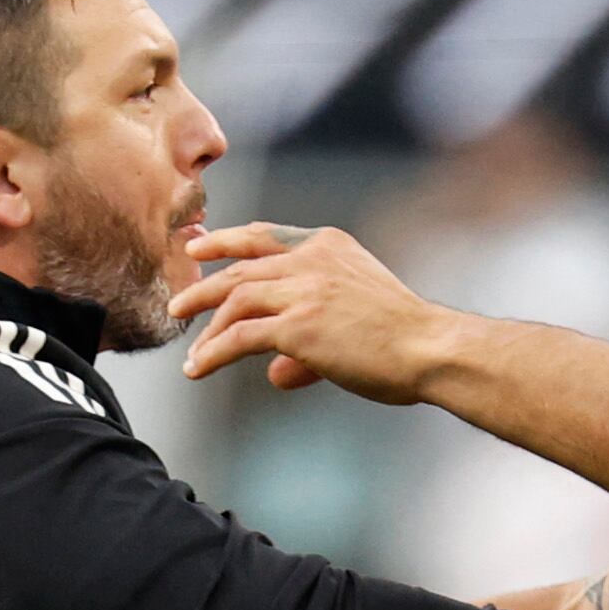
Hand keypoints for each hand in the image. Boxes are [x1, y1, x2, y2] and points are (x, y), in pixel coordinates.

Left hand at [172, 222, 449, 399]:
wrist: (429, 348)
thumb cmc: (405, 342)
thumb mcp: (355, 323)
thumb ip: (308, 345)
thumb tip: (273, 373)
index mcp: (328, 245)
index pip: (266, 236)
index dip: (229, 241)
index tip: (201, 246)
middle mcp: (311, 259)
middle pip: (242, 265)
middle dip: (204, 281)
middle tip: (179, 300)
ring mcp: (303, 289)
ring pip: (235, 297)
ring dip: (204, 319)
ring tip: (185, 342)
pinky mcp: (297, 325)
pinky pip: (240, 335)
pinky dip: (213, 352)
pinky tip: (198, 368)